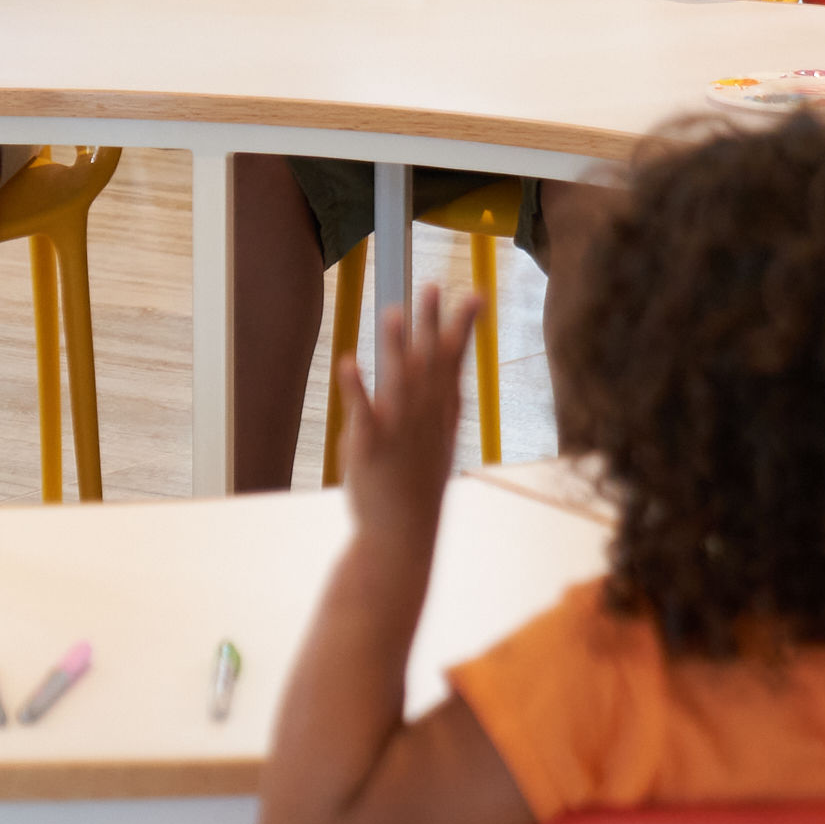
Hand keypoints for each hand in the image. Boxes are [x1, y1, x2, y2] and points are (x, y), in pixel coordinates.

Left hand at [339, 286, 480, 554]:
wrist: (401, 538)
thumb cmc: (417, 489)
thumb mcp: (439, 445)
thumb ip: (443, 409)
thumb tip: (453, 380)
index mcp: (440, 415)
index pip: (454, 361)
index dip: (463, 327)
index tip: (476, 294)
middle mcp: (423, 418)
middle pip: (429, 362)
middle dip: (432, 323)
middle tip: (432, 285)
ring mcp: (398, 431)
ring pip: (399, 380)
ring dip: (397, 345)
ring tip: (393, 311)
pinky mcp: (369, 446)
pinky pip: (361, 411)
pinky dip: (355, 387)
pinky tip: (348, 361)